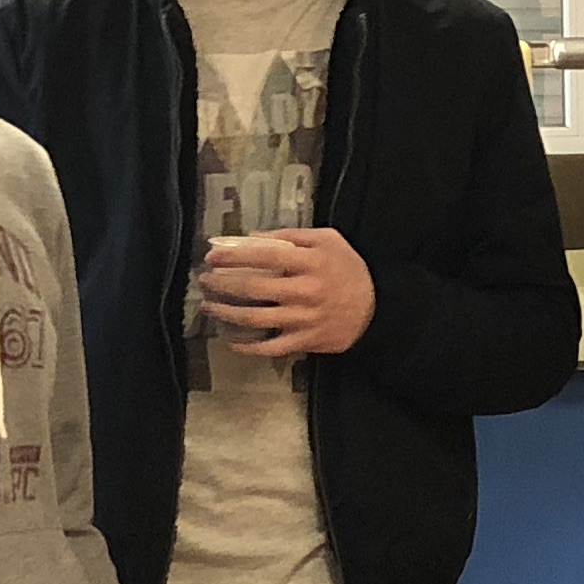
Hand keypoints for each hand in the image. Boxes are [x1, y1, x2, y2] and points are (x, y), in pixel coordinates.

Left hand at [203, 226, 375, 358]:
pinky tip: (231, 340)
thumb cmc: (349, 270)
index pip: (263, 255)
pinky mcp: (305, 341)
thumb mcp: (327, 240)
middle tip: (205, 280)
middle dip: (222, 284)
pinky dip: (248, 346)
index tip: (211, 256)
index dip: (233, 256)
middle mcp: (304, 291)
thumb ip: (291, 236)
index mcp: (310, 262)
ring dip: (226, 312)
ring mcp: (304, 319)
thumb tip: (252, 238)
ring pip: (255, 318)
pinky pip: (270, 347)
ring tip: (209, 307)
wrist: (378, 309)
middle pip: (253, 287)